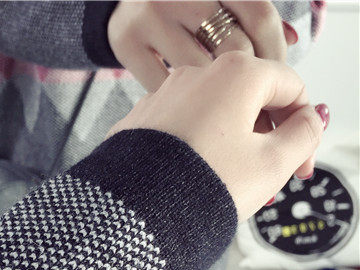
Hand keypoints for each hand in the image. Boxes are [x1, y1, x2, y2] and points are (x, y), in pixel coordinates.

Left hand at [106, 52, 327, 221]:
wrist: (138, 214)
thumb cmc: (200, 187)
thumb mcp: (272, 164)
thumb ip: (304, 135)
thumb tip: (309, 121)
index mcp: (235, 75)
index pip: (289, 88)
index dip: (303, 127)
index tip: (299, 163)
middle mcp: (194, 77)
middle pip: (249, 102)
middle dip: (266, 141)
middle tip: (270, 180)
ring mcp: (162, 98)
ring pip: (213, 119)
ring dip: (232, 150)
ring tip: (234, 188)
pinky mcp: (140, 124)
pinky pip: (181, 132)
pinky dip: (197, 152)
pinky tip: (199, 182)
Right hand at [107, 1, 295, 91]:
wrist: (120, 7)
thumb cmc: (181, 9)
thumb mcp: (217, 0)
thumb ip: (249, 16)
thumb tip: (292, 39)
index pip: (257, 13)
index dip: (274, 52)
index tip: (277, 80)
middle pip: (232, 47)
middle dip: (251, 84)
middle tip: (257, 108)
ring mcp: (148, 17)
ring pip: (199, 73)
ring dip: (219, 101)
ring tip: (229, 115)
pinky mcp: (126, 45)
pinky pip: (166, 87)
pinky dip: (182, 102)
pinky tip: (191, 109)